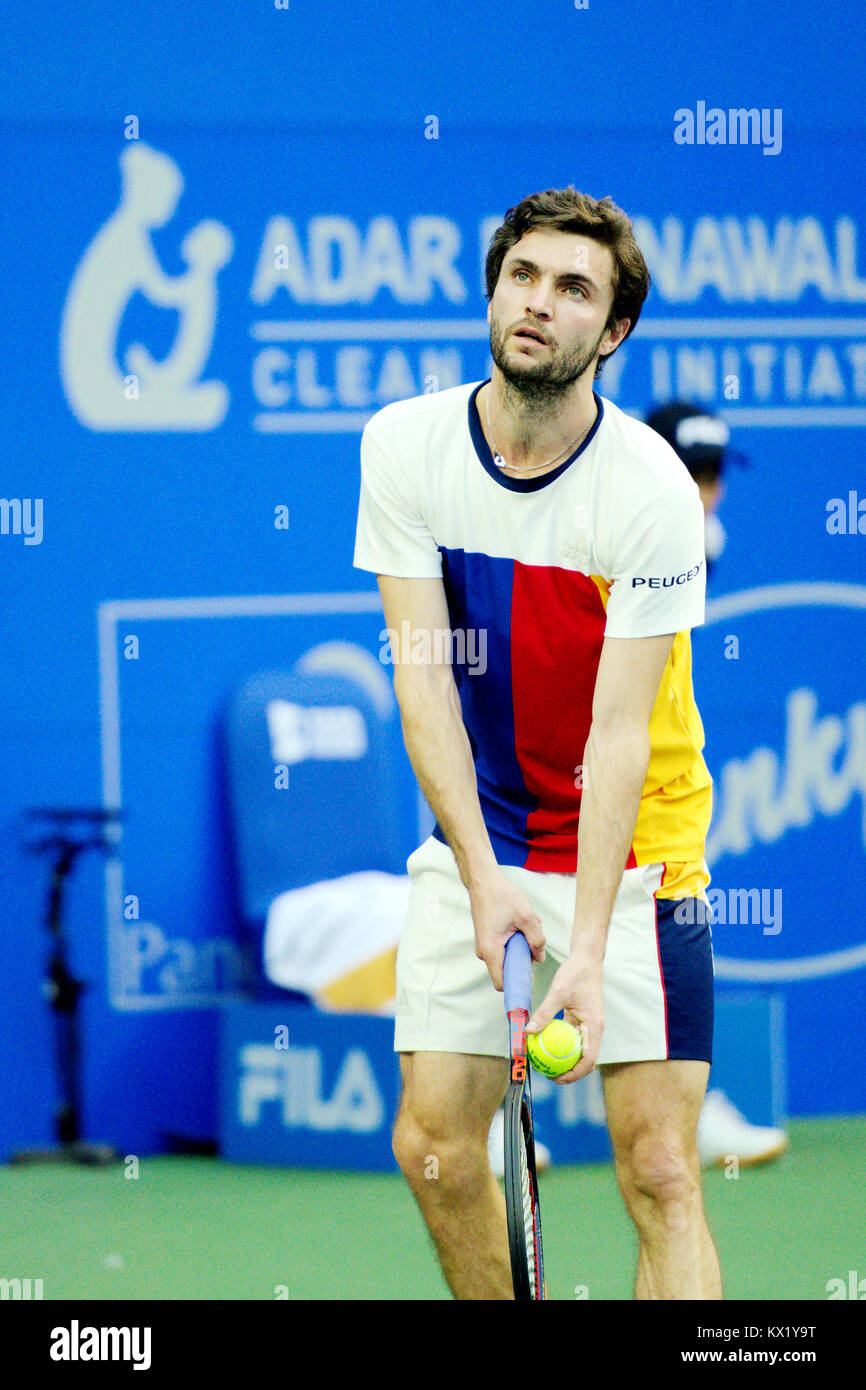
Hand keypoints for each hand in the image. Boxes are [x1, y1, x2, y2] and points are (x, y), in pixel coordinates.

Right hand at [469, 869, 544, 991]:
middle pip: (507, 969)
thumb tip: (540, 957)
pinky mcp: (487, 938)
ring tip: (526, 925)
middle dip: (523, 959)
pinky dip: (515, 939)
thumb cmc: (503, 896)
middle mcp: (484, 952)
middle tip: (533, 942)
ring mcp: (484, 945)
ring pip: (507, 956)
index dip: (516, 986)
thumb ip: (537, 939)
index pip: (502, 983)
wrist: (484, 880)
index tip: (531, 982)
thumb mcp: (527, 917)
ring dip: (521, 946)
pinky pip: (504, 947)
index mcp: (491, 950)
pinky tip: (520, 922)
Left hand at [526, 951, 603, 1082]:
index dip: (574, 1074)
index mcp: (594, 1026)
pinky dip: (560, 1045)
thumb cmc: (575, 974)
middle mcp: (594, 1030)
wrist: (586, 960)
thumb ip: (545, 1012)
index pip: (589, 1059)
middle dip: (569, 1072)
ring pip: (578, 1051)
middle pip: (584, 1060)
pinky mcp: (581, 1021)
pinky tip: (545, 1045)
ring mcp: (588, 1026)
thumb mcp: (558, 992)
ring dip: (565, 1060)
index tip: (557, 1078)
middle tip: (548, 1075)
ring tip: (545, 1065)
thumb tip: (529, 1031)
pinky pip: (571, 1039)